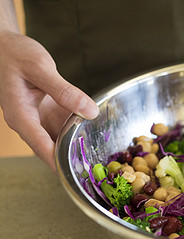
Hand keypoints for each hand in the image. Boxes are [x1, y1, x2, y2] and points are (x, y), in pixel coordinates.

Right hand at [0, 31, 98, 171]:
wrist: (5, 46)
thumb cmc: (14, 54)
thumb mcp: (40, 68)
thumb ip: (65, 91)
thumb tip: (90, 111)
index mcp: (20, 115)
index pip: (41, 146)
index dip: (59, 162)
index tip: (76, 174)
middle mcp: (28, 121)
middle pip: (52, 147)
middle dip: (72, 158)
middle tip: (97, 169)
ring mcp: (38, 117)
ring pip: (61, 137)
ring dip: (78, 144)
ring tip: (101, 155)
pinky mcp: (46, 111)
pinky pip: (65, 124)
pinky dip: (79, 128)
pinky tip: (96, 131)